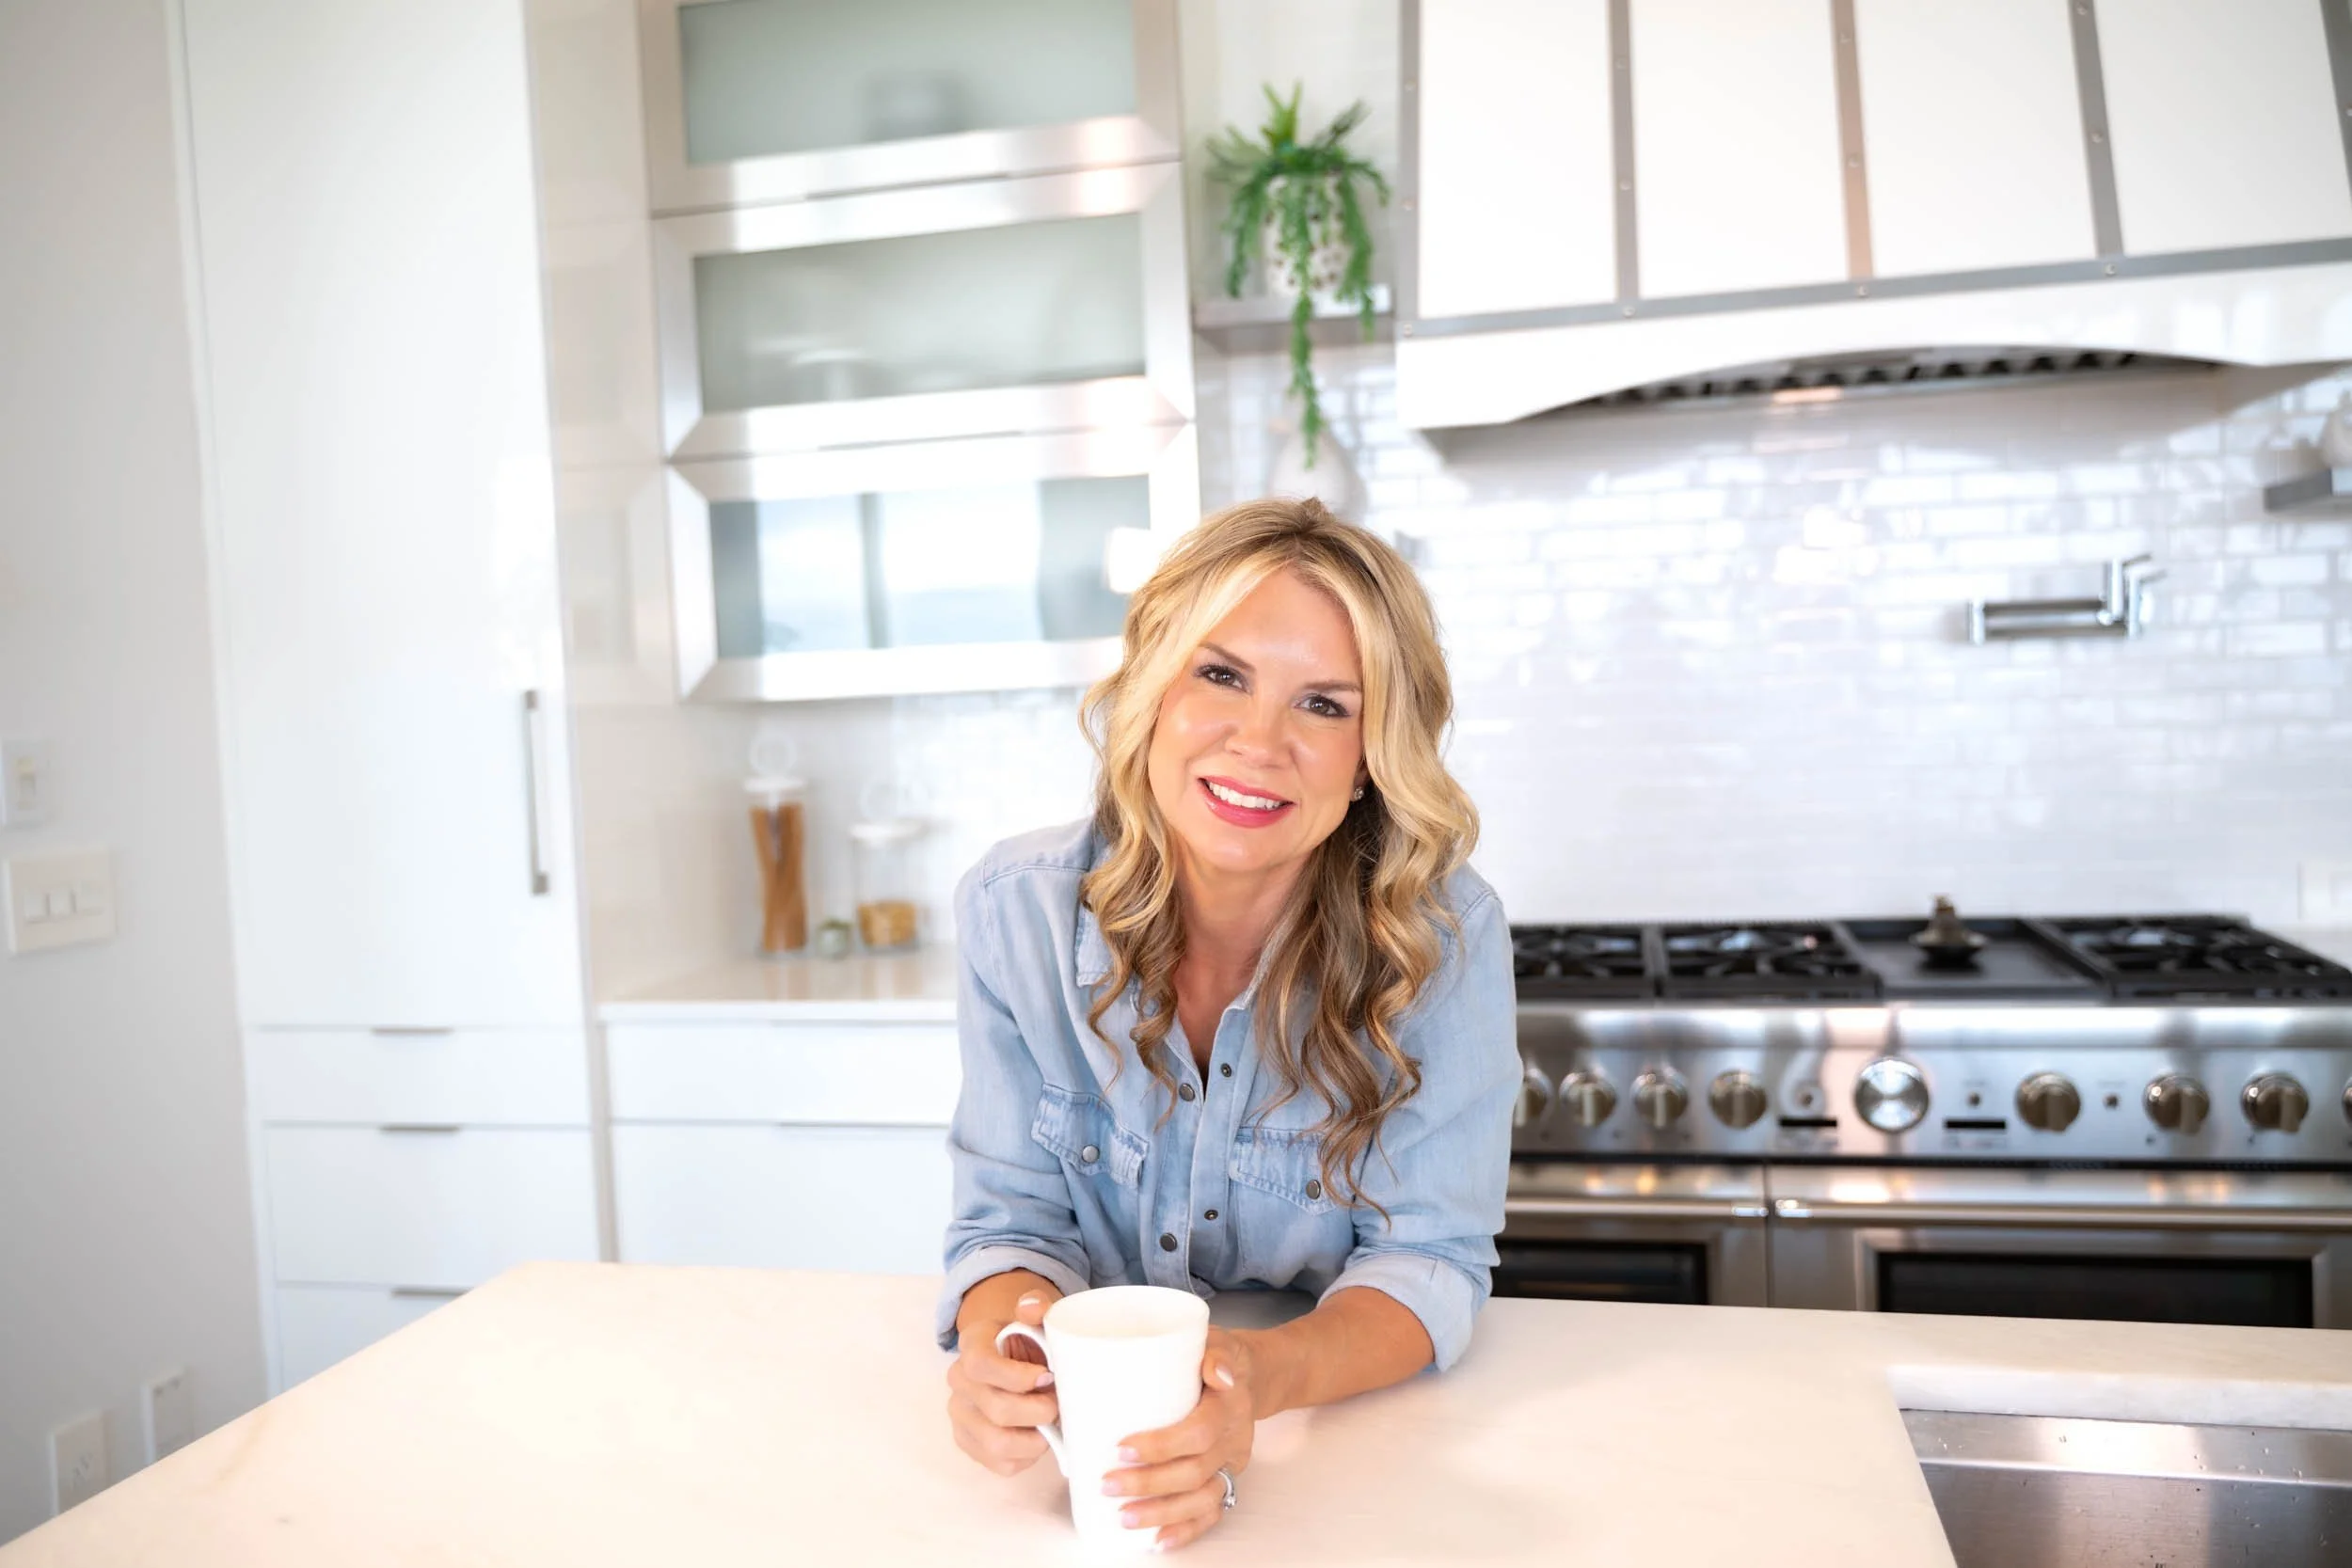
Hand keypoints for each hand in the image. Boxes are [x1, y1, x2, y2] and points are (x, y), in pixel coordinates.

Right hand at [946, 1281, 1063, 1474]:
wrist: (1015, 1360)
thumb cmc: (1029, 1341)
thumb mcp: (1035, 1319)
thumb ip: (1037, 1307)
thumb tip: (1031, 1308)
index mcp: (971, 1345)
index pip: (982, 1366)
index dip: (1019, 1377)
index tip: (1048, 1375)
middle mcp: (959, 1382)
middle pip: (997, 1409)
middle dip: (1038, 1411)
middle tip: (1058, 1403)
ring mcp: (961, 1416)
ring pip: (997, 1443)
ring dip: (1034, 1438)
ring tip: (1050, 1423)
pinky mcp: (969, 1444)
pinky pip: (1000, 1464)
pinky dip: (1027, 1456)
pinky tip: (1038, 1437)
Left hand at [1102, 1327, 1258, 1551]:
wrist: (1248, 1374)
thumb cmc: (1216, 1355)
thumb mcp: (1215, 1340)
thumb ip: (1212, 1352)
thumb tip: (1217, 1372)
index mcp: (1230, 1405)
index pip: (1198, 1433)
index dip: (1162, 1446)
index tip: (1121, 1448)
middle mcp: (1234, 1439)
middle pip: (1194, 1472)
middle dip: (1149, 1484)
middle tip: (1108, 1484)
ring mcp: (1231, 1463)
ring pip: (1201, 1498)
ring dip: (1161, 1512)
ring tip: (1123, 1517)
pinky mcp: (1226, 1479)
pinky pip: (1211, 1512)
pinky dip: (1186, 1530)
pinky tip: (1158, 1540)